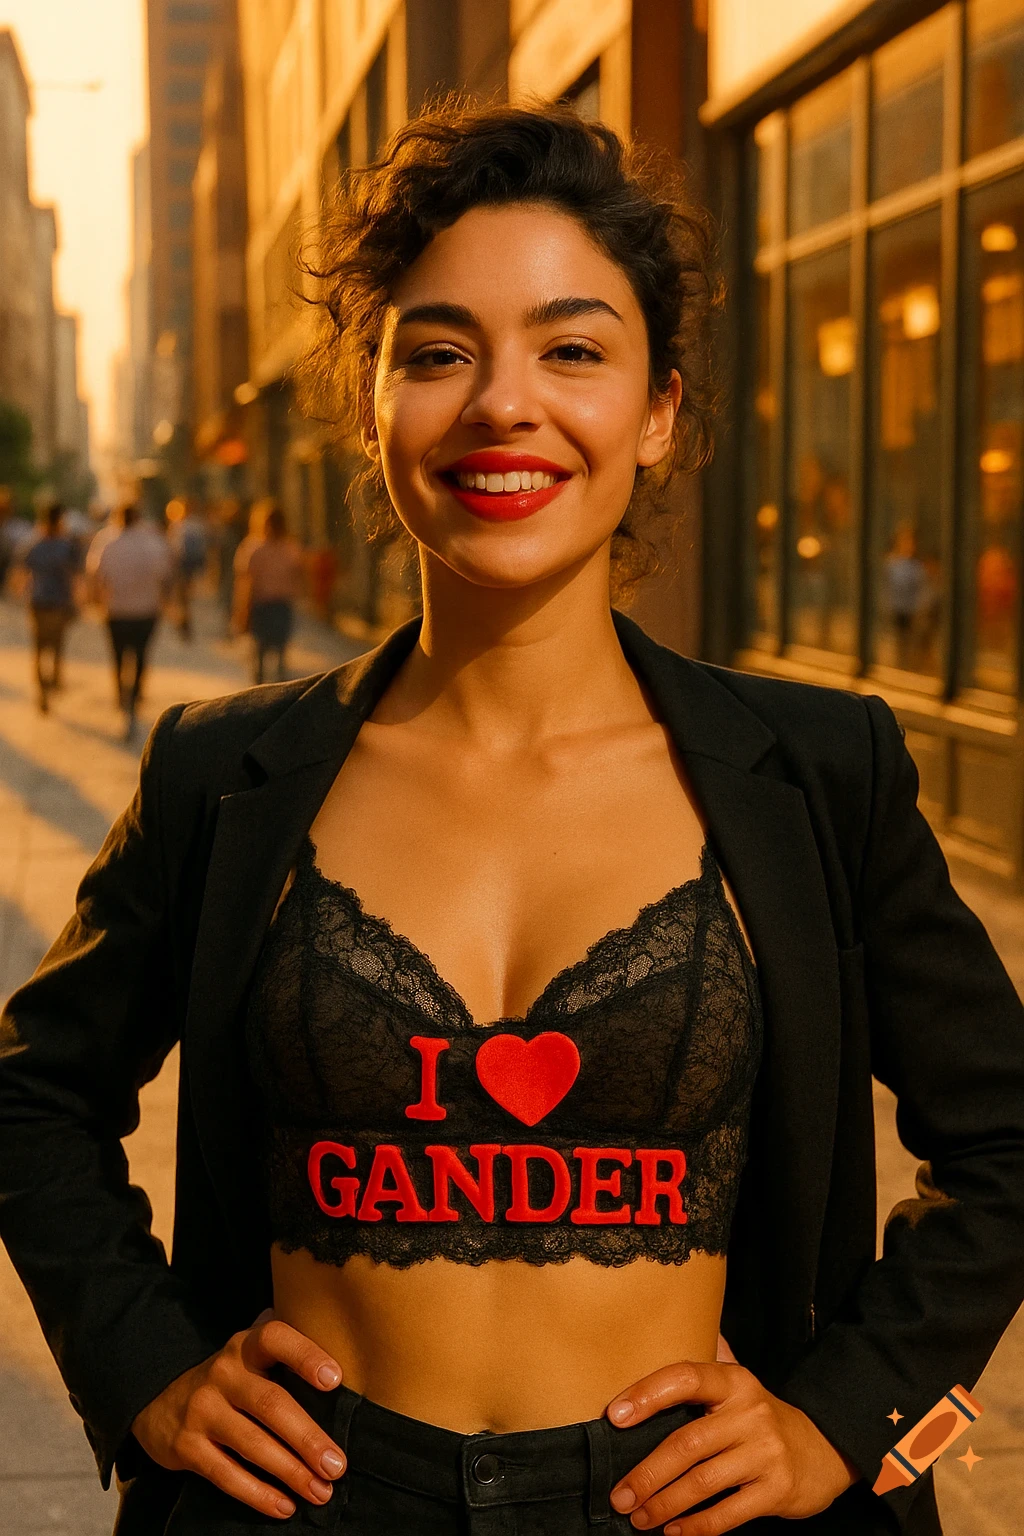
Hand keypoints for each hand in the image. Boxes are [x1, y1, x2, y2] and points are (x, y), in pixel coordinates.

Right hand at [131, 1308, 347, 1519]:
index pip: (276, 1339)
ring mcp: (202, 1410)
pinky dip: (258, 1495)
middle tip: (338, 1465)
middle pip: (271, 1404)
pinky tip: (285, 1506)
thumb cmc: (230, 1379)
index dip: (305, 1355)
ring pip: (252, 1444)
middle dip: (307, 1437)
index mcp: (245, 1347)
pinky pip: (226, 1475)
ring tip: (320, 1491)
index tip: (335, 1379)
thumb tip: (350, 1360)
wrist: (160, 1402)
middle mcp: (223, 1374)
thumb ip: (288, 1352)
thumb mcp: (251, 1355)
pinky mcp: (186, 1448)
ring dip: (290, 1472)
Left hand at [606, 1361, 860, 1533]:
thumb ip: (700, 1373)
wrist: (826, 1448)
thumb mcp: (738, 1387)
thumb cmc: (763, 1419)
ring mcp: (766, 1452)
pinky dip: (696, 1526)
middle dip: (647, 1473)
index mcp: (735, 1382)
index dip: (648, 1394)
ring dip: (664, 1504)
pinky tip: (673, 1532)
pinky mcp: (777, 1490)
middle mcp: (751, 1412)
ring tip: (638, 1517)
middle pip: (687, 1442)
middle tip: (619, 1496)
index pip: (686, 1378)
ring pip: (703, 1481)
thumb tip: (653, 1344)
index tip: (614, 1416)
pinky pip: (728, 1513)